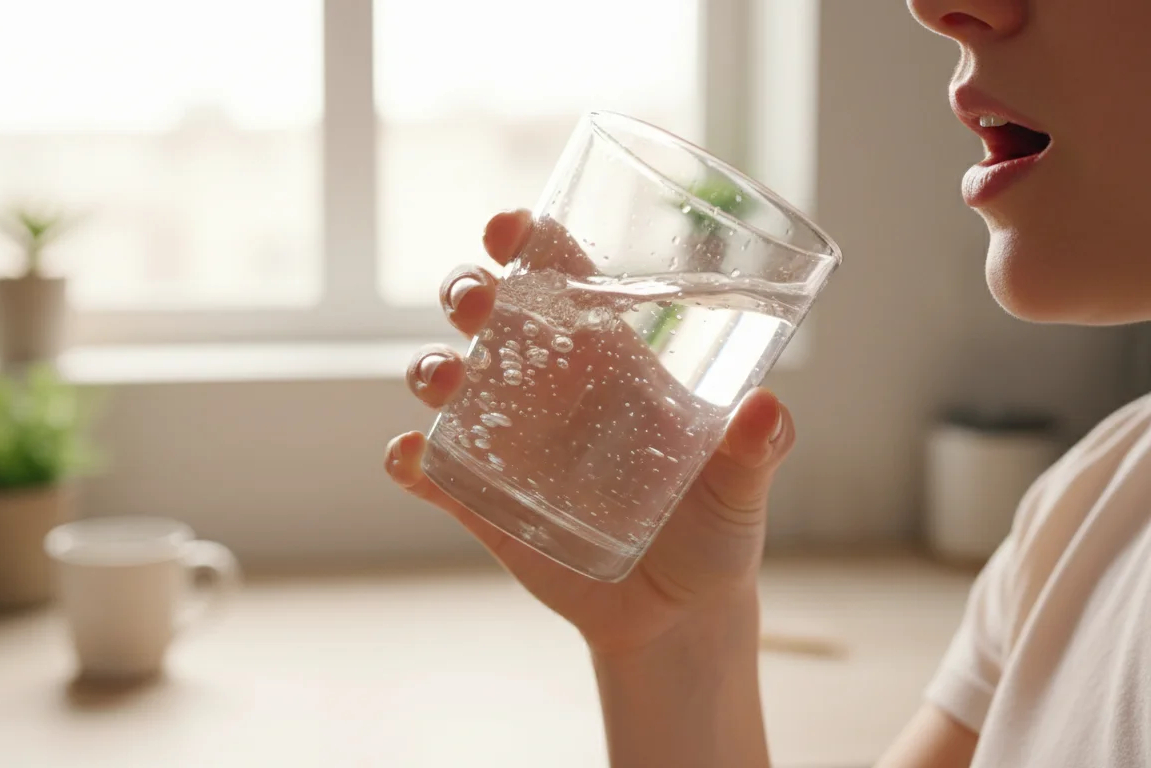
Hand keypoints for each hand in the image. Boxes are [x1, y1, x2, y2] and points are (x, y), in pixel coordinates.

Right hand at [384, 209, 795, 655]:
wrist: (678, 615)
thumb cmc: (715, 530)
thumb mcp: (742, 486)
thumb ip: (755, 449)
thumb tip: (765, 409)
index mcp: (609, 361)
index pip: (562, 278)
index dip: (528, 241)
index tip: (509, 227)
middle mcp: (551, 389)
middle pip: (490, 315)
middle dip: (468, 292)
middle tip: (475, 301)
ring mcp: (511, 443)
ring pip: (449, 382)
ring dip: (430, 367)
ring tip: (442, 379)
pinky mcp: (484, 503)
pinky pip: (431, 471)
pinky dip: (410, 459)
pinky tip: (412, 457)